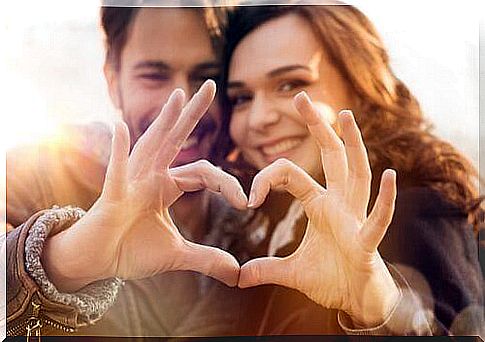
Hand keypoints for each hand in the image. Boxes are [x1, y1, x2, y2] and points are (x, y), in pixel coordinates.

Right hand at [42, 80, 245, 291]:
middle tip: (212, 85)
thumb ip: (206, 258)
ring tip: (177, 96)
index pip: (204, 172)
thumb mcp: (177, 254)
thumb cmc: (131, 250)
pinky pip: (117, 170)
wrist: (98, 263)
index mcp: (167, 186)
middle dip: (193, 113)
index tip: (247, 202)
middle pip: (176, 139)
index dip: (227, 184)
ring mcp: (131, 181)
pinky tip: (122, 126)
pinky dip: (120, 150)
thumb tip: (236, 272)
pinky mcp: (113, 195)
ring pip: (151, 145)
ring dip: (164, 121)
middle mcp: (151, 176)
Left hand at [239, 92, 399, 326]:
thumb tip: (238, 277)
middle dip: (317, 127)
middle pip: (330, 157)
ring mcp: (355, 219)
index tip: (248, 198)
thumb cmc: (332, 279)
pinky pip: (377, 218)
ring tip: (346, 116)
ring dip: (353, 146)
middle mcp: (339, 204)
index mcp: (319, 205)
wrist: (357, 302)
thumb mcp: (291, 273)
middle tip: (301, 97)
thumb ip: (265, 269)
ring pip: (356, 175)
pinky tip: (388, 175)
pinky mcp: (367, 242)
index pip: (291, 175)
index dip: (266, 179)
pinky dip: (384, 199)